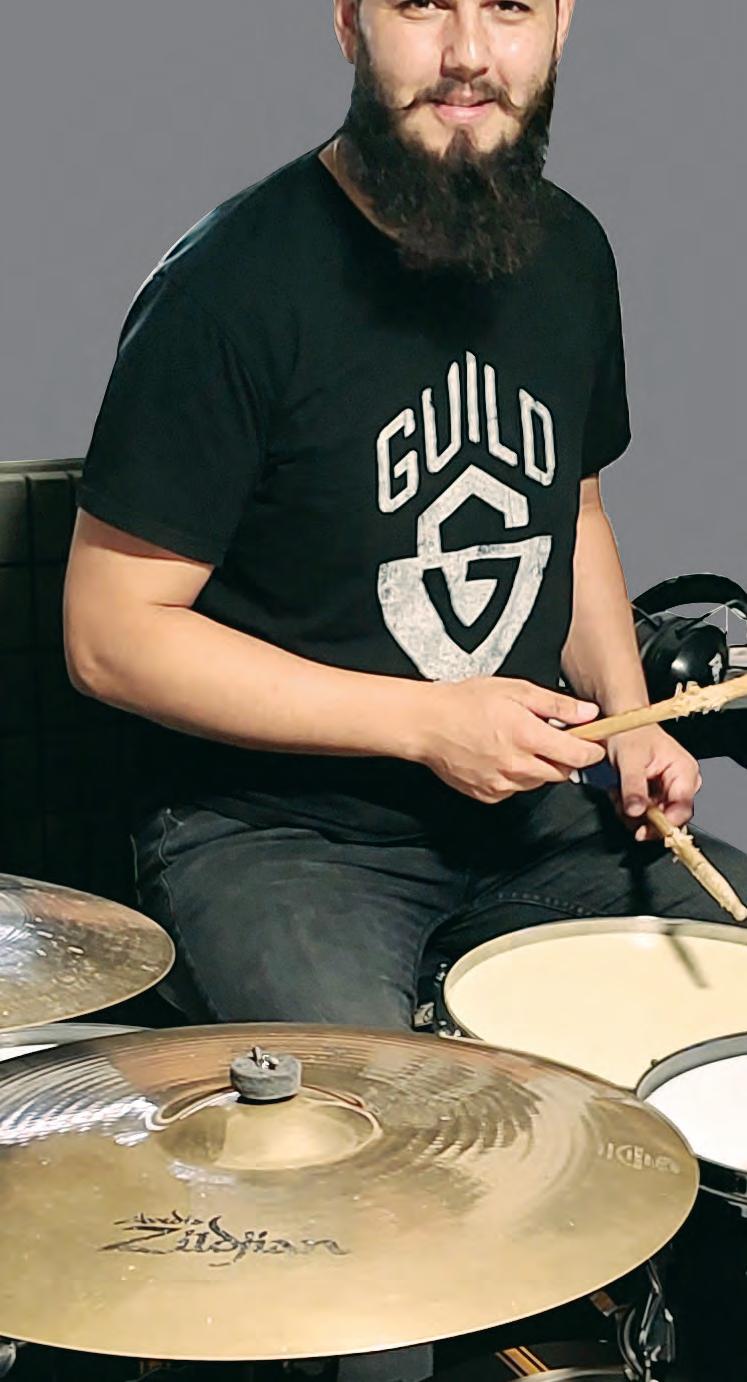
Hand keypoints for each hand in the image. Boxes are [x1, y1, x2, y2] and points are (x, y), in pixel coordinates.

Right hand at [419, 677, 606, 803]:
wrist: (428, 724)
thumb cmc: (466, 702)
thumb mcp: (516, 690)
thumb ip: (556, 705)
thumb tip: (588, 713)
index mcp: (528, 736)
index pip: (579, 756)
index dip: (592, 749)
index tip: (593, 742)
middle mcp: (518, 766)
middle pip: (563, 772)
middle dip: (564, 756)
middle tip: (550, 736)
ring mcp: (503, 784)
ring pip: (540, 782)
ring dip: (540, 766)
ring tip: (520, 742)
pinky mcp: (490, 795)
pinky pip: (517, 789)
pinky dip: (518, 775)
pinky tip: (502, 756)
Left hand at [606, 724, 702, 841]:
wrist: (621, 724)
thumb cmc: (630, 733)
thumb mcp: (629, 759)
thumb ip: (633, 786)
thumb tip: (636, 812)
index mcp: (684, 771)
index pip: (683, 808)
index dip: (665, 823)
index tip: (643, 830)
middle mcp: (682, 783)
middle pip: (670, 817)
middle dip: (643, 818)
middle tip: (622, 806)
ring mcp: (670, 790)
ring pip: (656, 818)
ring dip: (632, 813)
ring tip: (617, 795)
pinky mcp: (657, 794)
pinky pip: (646, 813)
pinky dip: (630, 808)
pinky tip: (619, 795)